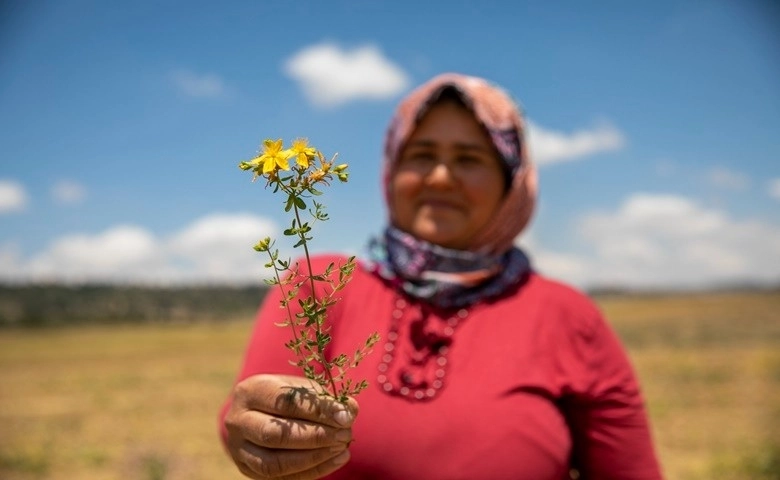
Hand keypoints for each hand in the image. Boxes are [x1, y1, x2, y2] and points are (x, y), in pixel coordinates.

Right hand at [224, 374, 356, 478]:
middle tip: (346, 434)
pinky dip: (312, 471)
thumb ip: (325, 399)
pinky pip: (280, 478)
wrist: (259, 412)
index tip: (345, 416)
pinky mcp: (248, 470)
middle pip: (276, 434)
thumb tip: (350, 410)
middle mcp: (238, 421)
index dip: (318, 411)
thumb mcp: (303, 388)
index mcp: (250, 391)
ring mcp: (239, 449)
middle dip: (316, 436)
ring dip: (314, 458)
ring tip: (342, 449)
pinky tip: (336, 460)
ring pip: (274, 463)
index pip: (285, 403)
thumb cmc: (287, 397)